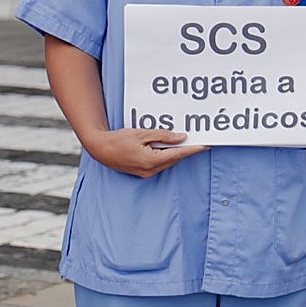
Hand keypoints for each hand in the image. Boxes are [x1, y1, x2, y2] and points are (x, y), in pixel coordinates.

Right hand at [83, 128, 205, 177]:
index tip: (205, 145)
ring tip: (183, 142)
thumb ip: (162, 136)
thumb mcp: (141, 133)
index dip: (193, 149)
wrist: (100, 149)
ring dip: (175, 153)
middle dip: (185, 150)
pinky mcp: (143, 172)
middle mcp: (151, 170)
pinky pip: (160, 164)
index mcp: (151, 160)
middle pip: (174, 159)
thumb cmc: (117, 140)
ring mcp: (146, 173)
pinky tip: (166, 148)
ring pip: (167, 162)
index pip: (178, 154)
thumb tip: (181, 138)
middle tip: (198, 141)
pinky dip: (165, 156)